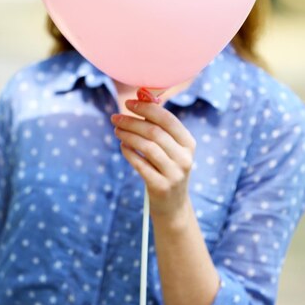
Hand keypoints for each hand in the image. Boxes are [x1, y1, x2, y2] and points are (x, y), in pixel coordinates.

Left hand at [110, 99, 196, 221]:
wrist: (173, 206)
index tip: (128, 103)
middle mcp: (185, 158)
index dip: (146, 109)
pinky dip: (128, 152)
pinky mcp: (161, 186)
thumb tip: (140, 98)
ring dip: (128, 135)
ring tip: (116, 130)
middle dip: (132, 122)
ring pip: (147, 147)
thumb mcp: (171, 149)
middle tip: (115, 117)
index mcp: (189, 143)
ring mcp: (174, 173)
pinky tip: (122, 146)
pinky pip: (140, 164)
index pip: (168, 119)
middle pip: (154, 132)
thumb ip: (159, 127)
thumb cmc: (167, 168)